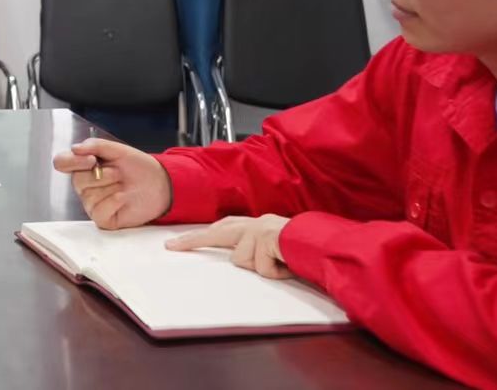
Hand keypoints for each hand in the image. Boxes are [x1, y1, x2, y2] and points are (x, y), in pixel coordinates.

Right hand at [51, 138, 171, 229]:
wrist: (160, 184)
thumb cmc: (138, 167)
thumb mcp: (118, 150)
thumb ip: (96, 145)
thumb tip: (75, 148)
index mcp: (84, 166)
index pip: (62, 163)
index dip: (72, 161)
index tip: (91, 159)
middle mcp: (84, 186)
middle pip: (77, 180)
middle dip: (102, 175)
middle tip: (118, 173)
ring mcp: (92, 203)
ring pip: (89, 196)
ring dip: (112, 187)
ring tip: (123, 185)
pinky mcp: (102, 218)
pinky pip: (99, 210)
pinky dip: (114, 201)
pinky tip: (124, 197)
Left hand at [165, 215, 293, 278]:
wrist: (326, 243)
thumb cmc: (302, 249)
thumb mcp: (274, 251)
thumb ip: (255, 252)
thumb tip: (236, 259)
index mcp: (255, 226)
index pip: (221, 229)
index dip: (198, 236)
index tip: (174, 244)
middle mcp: (255, 224)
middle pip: (218, 234)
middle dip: (193, 241)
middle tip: (171, 247)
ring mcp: (260, 230)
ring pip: (242, 260)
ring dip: (261, 268)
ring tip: (281, 263)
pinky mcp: (267, 239)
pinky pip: (262, 267)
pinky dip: (274, 271)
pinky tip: (287, 265)